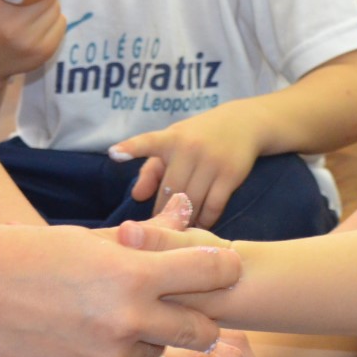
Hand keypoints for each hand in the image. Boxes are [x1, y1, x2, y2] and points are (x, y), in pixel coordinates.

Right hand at [0, 222, 239, 356]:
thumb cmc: (23, 253)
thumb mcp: (86, 238)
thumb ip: (140, 238)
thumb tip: (183, 212)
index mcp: (132, 272)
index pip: (211, 272)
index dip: (222, 266)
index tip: (221, 264)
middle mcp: (127, 318)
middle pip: (203, 328)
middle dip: (202, 315)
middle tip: (185, 299)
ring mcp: (108, 355)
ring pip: (161, 352)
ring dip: (155, 335)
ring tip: (120, 312)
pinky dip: (118, 354)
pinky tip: (88, 332)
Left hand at [109, 110, 261, 228]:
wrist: (242, 123)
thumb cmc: (198, 136)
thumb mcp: (173, 142)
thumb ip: (151, 169)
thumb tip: (137, 197)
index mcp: (171, 138)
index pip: (148, 141)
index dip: (131, 147)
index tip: (114, 154)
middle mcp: (190, 148)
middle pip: (170, 190)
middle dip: (163, 212)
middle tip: (158, 231)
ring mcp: (211, 161)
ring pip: (192, 201)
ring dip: (184, 220)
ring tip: (178, 233)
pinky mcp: (230, 175)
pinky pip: (213, 206)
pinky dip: (205, 220)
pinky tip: (200, 225)